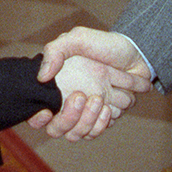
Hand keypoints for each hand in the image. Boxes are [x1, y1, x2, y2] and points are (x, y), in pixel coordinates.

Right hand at [33, 27, 151, 138]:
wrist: (135, 54)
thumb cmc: (104, 45)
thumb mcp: (78, 38)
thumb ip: (56, 51)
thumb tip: (41, 77)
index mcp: (55, 85)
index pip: (36, 111)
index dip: (37, 118)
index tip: (47, 111)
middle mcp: (66, 102)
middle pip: (56, 129)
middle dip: (68, 118)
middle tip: (81, 97)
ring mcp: (84, 113)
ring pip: (77, 133)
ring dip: (88, 119)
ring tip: (99, 99)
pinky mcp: (100, 119)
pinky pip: (96, 132)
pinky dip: (102, 122)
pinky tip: (109, 107)